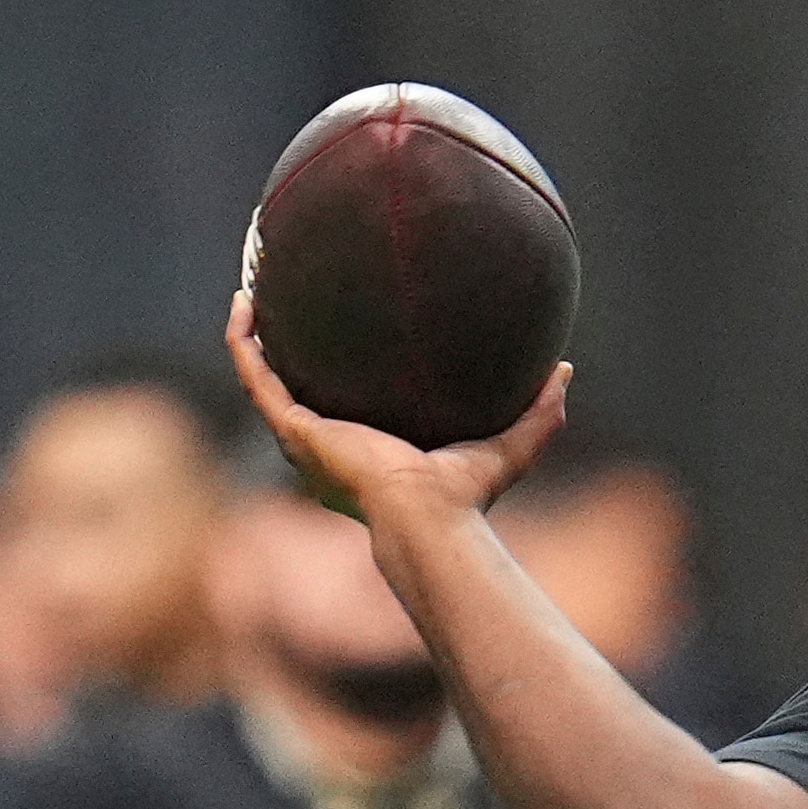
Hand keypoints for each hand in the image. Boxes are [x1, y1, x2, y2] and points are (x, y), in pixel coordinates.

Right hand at [227, 290, 569, 519]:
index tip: (342, 339)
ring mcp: (305, 439)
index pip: (345, 413)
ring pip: (262, 380)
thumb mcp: (509, 444)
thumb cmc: (464, 496)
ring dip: (250, 339)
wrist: (428, 515)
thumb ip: (539, 412)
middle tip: (281, 308)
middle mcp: (328, 449)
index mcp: (368, 455)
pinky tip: (243, 302)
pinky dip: (243, 341)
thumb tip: (564, 369)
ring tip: (249, 293)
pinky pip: (254, 376)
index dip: (336, 378)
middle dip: (282, 353)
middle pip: (293, 395)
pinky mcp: (294, 427)